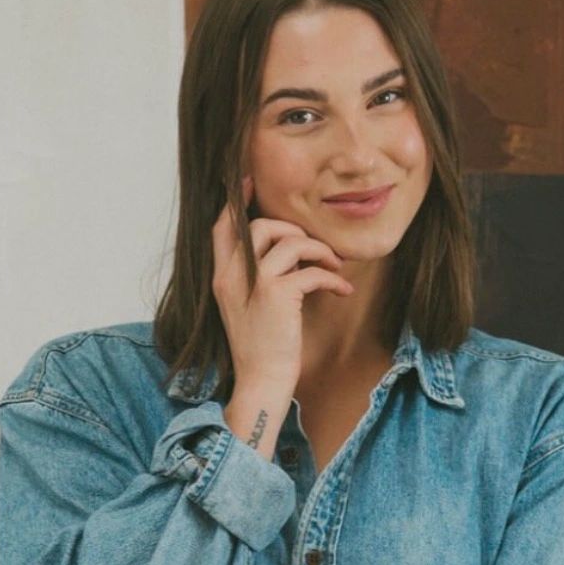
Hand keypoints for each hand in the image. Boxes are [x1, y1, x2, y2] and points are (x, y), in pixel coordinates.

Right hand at [212, 173, 353, 395]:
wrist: (261, 381)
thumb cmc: (259, 348)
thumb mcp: (246, 308)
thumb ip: (253, 279)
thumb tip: (282, 253)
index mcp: (221, 278)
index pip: (221, 228)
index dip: (235, 202)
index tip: (249, 183)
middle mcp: (232, 277)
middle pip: (259, 226)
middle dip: (291, 230)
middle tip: (313, 248)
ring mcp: (255, 285)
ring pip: (289, 242)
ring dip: (319, 250)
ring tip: (334, 266)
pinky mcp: (279, 296)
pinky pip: (312, 270)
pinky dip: (333, 277)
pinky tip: (342, 291)